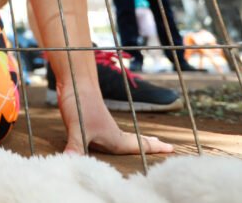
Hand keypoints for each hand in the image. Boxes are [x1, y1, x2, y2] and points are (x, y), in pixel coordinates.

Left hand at [58, 85, 173, 155]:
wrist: (75, 82)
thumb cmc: (80, 105)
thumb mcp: (77, 128)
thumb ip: (75, 146)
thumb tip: (69, 160)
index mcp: (114, 139)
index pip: (139, 146)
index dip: (154, 149)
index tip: (173, 148)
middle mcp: (112, 134)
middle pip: (137, 142)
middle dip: (151, 146)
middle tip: (169, 147)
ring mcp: (104, 128)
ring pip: (126, 138)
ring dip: (138, 141)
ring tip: (152, 141)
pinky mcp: (94, 124)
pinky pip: (114, 135)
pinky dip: (122, 139)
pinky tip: (118, 139)